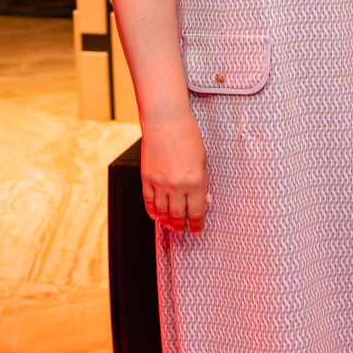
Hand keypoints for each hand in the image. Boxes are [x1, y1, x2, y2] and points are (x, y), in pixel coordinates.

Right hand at [141, 112, 209, 233]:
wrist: (165, 121)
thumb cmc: (187, 136)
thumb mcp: (203, 160)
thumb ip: (203, 183)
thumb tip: (206, 201)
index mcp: (195, 181)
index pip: (196, 212)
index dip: (196, 224)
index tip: (197, 230)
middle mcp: (176, 186)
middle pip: (178, 215)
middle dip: (181, 226)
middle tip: (182, 230)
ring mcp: (159, 183)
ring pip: (162, 211)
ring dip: (166, 221)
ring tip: (170, 225)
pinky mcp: (146, 178)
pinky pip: (148, 201)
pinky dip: (152, 211)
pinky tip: (155, 215)